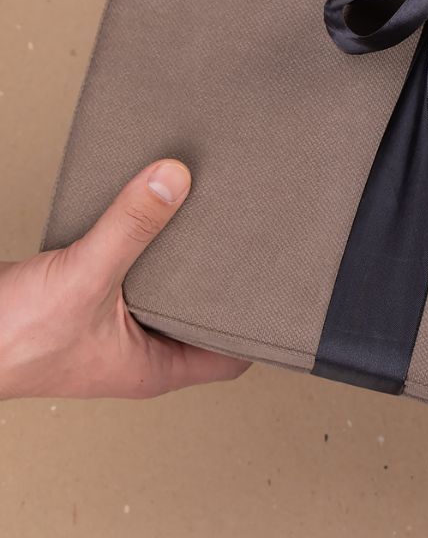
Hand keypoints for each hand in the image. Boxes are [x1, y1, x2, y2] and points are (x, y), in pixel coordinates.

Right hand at [0, 160, 248, 399]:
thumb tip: (174, 180)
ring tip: (212, 210)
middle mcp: (138, 349)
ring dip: (183, 252)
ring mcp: (113, 326)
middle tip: (252, 230)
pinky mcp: (88, 299)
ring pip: (167, 288)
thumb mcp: (84, 277)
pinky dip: (147, 241)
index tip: (280, 278)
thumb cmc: (10, 343)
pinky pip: (134, 268)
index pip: (230, 355)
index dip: (259, 323)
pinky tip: (154, 209)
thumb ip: (129, 227)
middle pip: (203, 314)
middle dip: (225, 275)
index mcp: (152, 367)